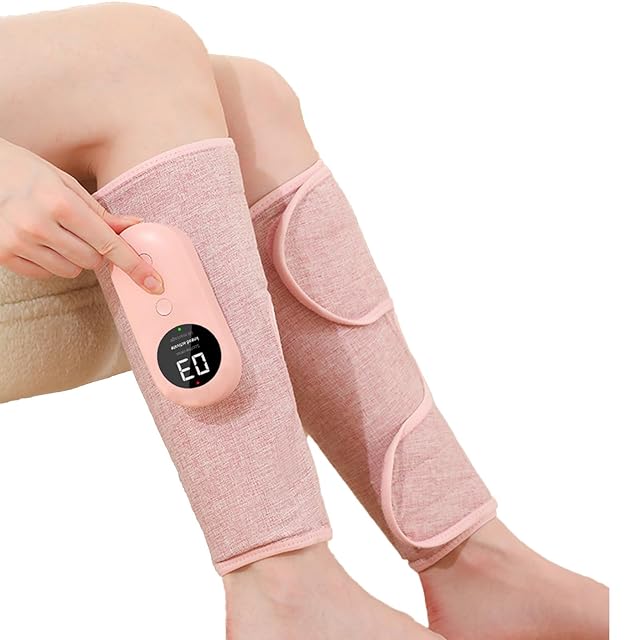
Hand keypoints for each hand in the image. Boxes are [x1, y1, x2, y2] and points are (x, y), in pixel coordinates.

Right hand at [0, 139, 163, 292]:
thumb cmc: (25, 173)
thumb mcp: (65, 183)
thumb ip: (100, 212)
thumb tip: (133, 226)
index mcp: (60, 203)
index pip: (108, 244)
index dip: (134, 265)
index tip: (152, 282)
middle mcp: (38, 225)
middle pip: (92, 261)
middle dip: (95, 251)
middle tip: (80, 231)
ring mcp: (17, 242)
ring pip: (70, 271)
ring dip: (73, 258)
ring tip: (54, 232)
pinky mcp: (2, 255)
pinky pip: (46, 274)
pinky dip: (50, 262)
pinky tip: (38, 240)